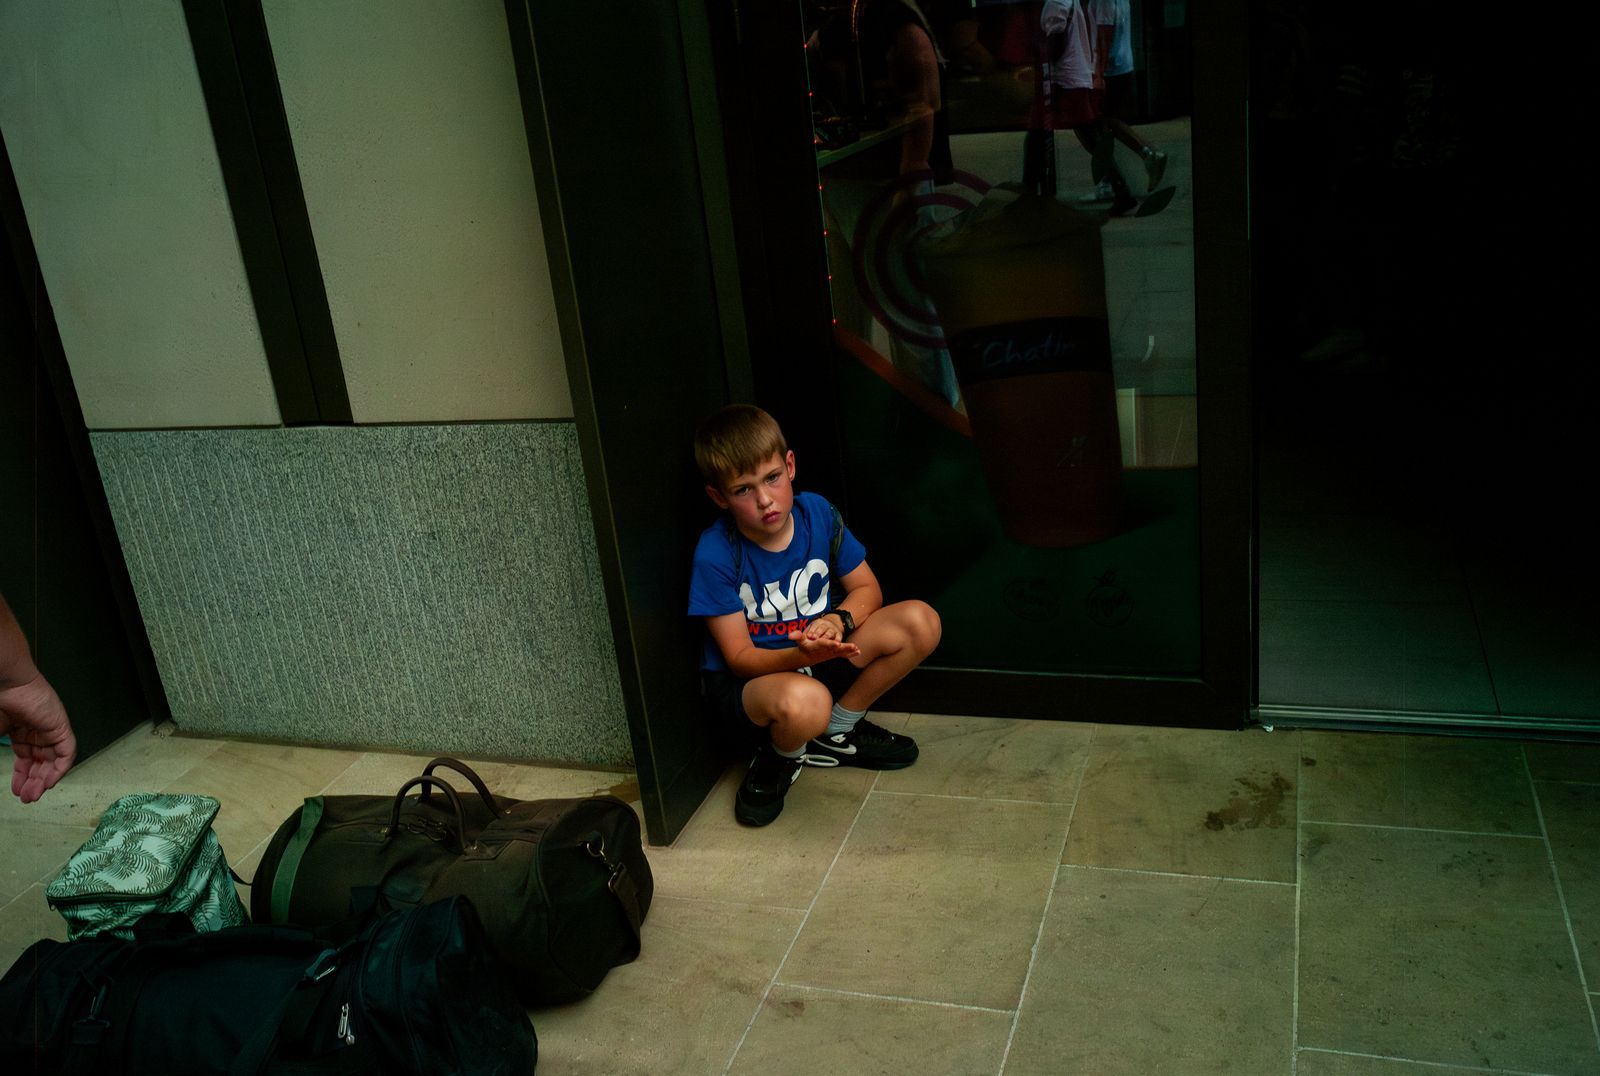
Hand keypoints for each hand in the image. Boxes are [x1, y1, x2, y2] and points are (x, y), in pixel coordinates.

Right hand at [1, 675, 76, 803]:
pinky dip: (59, 769)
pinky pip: (66, 753)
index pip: (26, 760)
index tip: (17, 791)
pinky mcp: (62, 727)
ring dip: (44, 780)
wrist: (7, 686)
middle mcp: (37, 732)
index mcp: (21, 732)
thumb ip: (0, 751)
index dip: (22, 777)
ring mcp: (50, 730)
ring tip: (33, 795)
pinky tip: (48, 782)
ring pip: (53, 761)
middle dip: (33, 782)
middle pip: (40, 763)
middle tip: (27, 798)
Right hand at [787, 628, 858, 662]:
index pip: (825, 644)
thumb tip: (790, 634)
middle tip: (853, 646)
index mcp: (819, 645)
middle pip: (836, 649)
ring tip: (858, 649)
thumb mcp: (800, 641)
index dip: (830, 644)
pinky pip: (843, 655)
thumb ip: (797, 636)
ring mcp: (831, 653)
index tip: (837, 643)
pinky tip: (859, 652)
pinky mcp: (834, 654)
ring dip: (849, 651)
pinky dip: (850, 654)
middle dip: (845, 647)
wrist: (807, 656)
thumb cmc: (805, 646)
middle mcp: (826, 650)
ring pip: (841, 652)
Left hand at [801, 612, 845, 641]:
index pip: (814, 626)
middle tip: (815, 638)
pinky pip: (839, 637)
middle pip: (822, 628)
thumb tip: (791, 636)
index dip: (812, 631)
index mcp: (817, 623)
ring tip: (828, 642)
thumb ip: (799, 636)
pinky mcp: (838, 635)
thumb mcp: (808, 633)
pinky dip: (838, 640)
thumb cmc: (815, 634)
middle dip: (819, 633)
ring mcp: (832, 630)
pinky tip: (838, 644)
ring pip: (830, 632)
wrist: (829, 628)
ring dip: (828, 637)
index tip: (809, 636)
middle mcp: (825, 625)